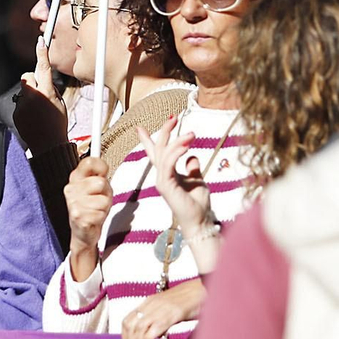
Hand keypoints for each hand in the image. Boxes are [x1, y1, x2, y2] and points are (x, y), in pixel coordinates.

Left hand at [13, 40, 68, 152]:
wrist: (48, 146)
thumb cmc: (58, 125)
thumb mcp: (60, 104)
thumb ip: (51, 90)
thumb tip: (44, 83)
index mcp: (47, 93)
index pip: (44, 68)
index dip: (42, 53)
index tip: (40, 41)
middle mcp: (33, 97)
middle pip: (27, 76)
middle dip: (32, 81)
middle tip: (40, 92)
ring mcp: (22, 105)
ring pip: (23, 91)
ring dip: (29, 96)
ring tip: (38, 111)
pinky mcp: (16, 113)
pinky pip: (19, 104)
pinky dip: (25, 108)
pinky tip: (33, 119)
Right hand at [64, 157, 112, 281]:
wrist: (83, 232)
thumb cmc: (91, 207)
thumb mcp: (94, 188)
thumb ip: (98, 175)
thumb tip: (103, 165)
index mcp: (75, 178)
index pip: (89, 162)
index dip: (101, 167)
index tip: (103, 174)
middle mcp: (71, 189)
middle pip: (100, 183)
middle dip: (106, 192)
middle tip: (100, 199)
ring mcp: (73, 204)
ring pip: (103, 200)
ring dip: (104, 207)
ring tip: (97, 209)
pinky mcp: (79, 218)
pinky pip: (101, 213)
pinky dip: (102, 217)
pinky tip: (94, 219)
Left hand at [121, 279, 205, 338]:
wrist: (201, 290)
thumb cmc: (186, 302)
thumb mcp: (165, 308)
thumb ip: (156, 319)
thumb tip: (149, 336)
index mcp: (148, 303)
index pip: (127, 320)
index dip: (126, 336)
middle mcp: (151, 305)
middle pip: (130, 326)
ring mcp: (161, 308)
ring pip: (139, 327)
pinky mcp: (172, 313)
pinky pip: (155, 328)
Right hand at [136, 116, 211, 230]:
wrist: (199, 221)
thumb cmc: (197, 204)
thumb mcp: (196, 180)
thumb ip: (192, 168)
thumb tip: (192, 156)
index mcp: (167, 175)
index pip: (155, 154)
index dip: (147, 140)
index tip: (139, 127)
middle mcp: (161, 176)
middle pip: (159, 149)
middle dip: (164, 131)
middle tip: (173, 117)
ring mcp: (162, 181)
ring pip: (165, 154)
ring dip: (178, 141)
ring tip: (192, 134)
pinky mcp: (167, 185)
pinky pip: (168, 163)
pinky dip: (177, 152)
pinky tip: (187, 146)